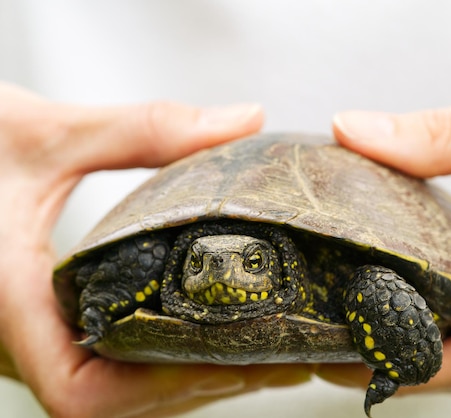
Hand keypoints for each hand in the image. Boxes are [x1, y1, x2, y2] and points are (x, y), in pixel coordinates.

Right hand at [0, 83, 310, 417]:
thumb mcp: (47, 132)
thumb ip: (145, 130)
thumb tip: (246, 121)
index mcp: (9, 300)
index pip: (78, 392)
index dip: (159, 388)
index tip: (232, 360)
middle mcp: (15, 336)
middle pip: (115, 403)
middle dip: (200, 383)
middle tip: (279, 356)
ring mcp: (29, 338)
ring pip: (112, 395)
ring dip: (187, 381)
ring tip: (263, 356)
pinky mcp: (42, 326)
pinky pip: (103, 370)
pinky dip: (160, 365)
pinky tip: (207, 340)